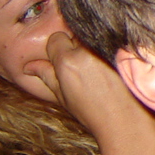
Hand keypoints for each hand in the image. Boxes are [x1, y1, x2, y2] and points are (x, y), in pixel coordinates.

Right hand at [24, 32, 154, 139]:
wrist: (124, 120)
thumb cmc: (92, 112)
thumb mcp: (63, 97)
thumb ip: (47, 76)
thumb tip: (29, 66)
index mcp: (68, 62)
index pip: (56, 38)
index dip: (58, 49)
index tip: (63, 61)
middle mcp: (87, 52)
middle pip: (75, 34)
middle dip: (76, 46)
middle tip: (84, 65)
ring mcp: (107, 50)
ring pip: (93, 37)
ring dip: (93, 46)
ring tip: (99, 67)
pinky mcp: (125, 51)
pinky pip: (112, 41)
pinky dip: (110, 48)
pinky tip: (112, 65)